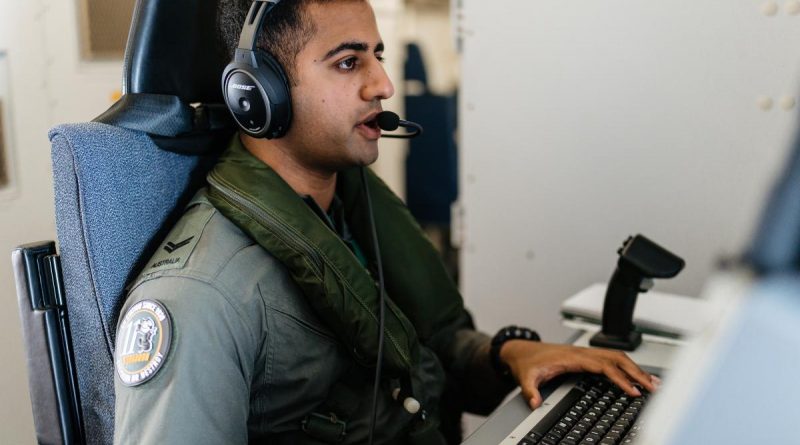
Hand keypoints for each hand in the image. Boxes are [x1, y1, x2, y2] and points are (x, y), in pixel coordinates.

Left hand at [499, 340, 659, 408]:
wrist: (522, 350)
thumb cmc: (527, 361)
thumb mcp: (525, 377)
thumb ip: (530, 390)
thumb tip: (534, 402)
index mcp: (573, 357)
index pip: (604, 366)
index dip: (620, 378)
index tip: (633, 391)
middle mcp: (583, 353)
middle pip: (617, 359)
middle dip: (637, 373)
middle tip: (654, 387)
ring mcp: (586, 353)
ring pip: (617, 357)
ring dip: (635, 368)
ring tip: (653, 382)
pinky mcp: (587, 357)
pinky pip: (612, 359)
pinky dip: (627, 367)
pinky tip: (636, 377)